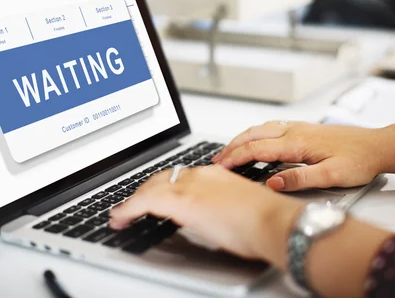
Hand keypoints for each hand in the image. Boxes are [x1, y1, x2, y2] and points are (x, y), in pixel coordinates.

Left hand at [109, 165, 303, 269]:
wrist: (272, 220)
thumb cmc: (265, 220)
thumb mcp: (239, 207)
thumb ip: (220, 207)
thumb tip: (210, 218)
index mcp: (214, 174)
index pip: (179, 176)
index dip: (162, 187)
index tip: (154, 196)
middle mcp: (199, 175)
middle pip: (161, 178)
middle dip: (144, 191)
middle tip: (132, 205)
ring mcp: (189, 186)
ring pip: (150, 188)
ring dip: (133, 201)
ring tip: (122, 214)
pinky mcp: (181, 201)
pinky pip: (144, 201)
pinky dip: (128, 209)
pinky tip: (121, 217)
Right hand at [213, 121, 394, 191]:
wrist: (379, 146)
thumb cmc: (359, 161)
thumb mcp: (331, 177)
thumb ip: (299, 179)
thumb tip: (272, 182)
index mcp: (298, 143)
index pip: (257, 149)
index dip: (236, 157)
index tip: (220, 166)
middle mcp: (295, 131)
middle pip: (254, 134)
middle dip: (232, 146)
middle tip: (216, 160)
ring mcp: (299, 127)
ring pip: (262, 128)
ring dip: (242, 138)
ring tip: (229, 151)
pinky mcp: (305, 129)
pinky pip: (272, 128)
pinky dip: (255, 134)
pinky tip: (255, 141)